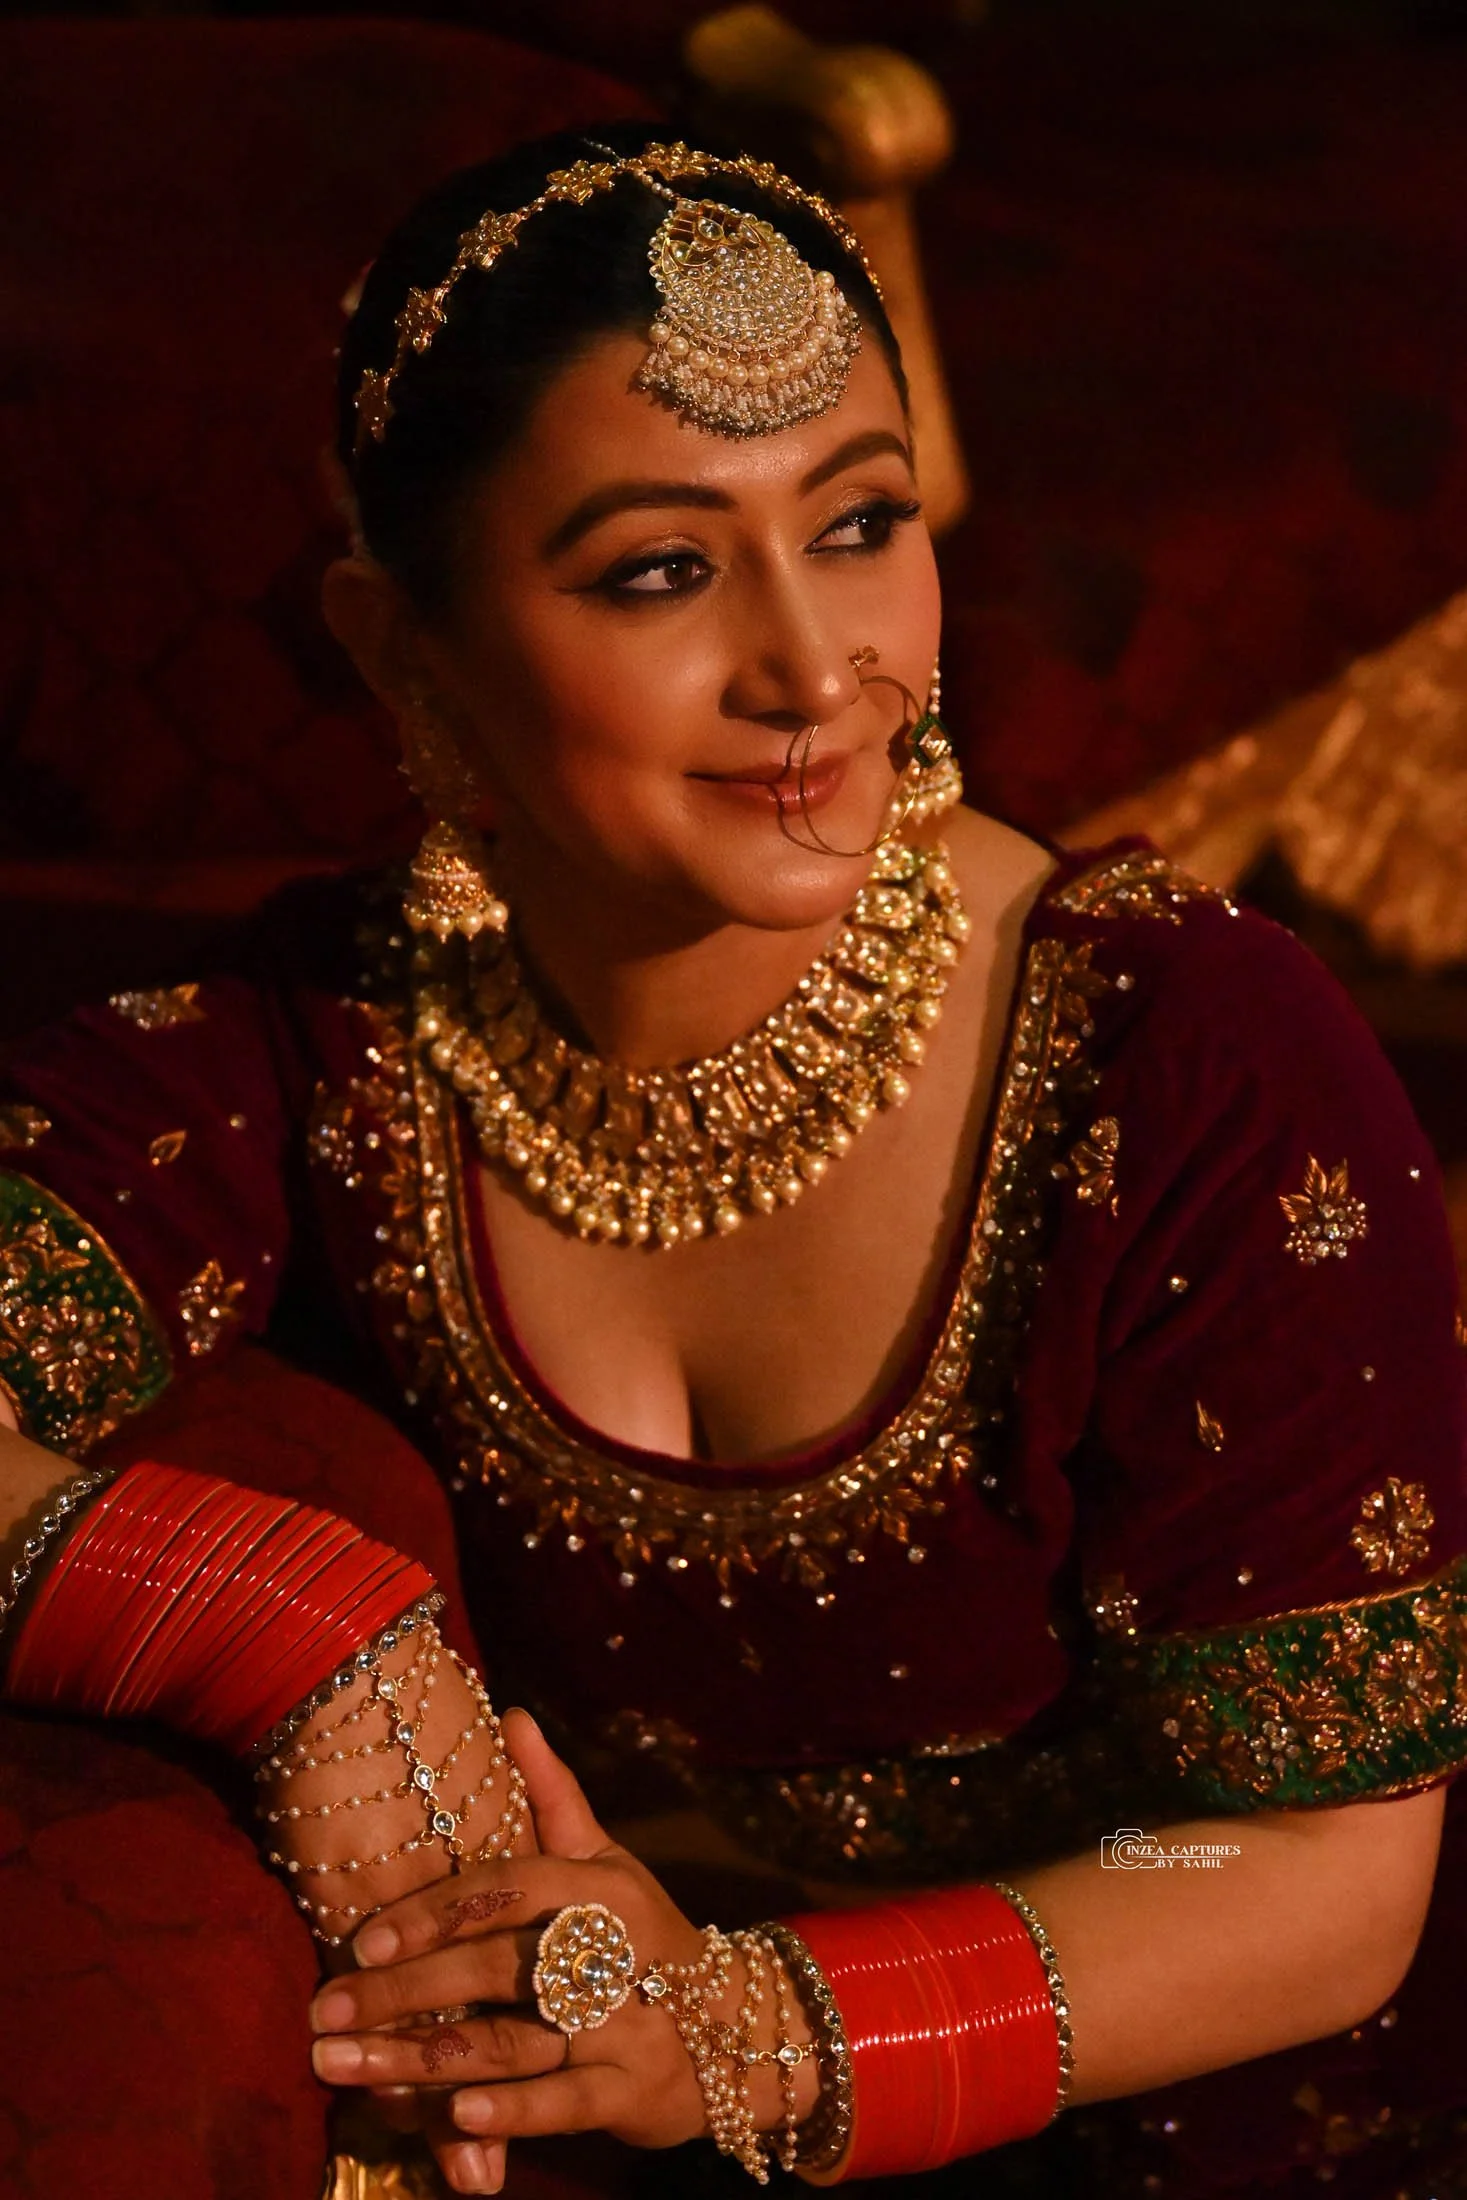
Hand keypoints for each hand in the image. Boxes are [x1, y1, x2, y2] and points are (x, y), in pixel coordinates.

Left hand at [308, 1711, 816, 2191]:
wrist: (739, 2026)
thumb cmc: (647, 1935)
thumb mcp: (608, 1861)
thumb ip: (554, 1796)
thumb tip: (511, 1714)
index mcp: (598, 1889)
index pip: (506, 1888)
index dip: (433, 1912)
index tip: (359, 1941)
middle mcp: (610, 1952)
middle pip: (493, 1969)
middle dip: (401, 1993)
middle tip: (322, 2017)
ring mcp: (623, 2025)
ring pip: (511, 2042)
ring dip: (422, 2061)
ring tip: (344, 2071)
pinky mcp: (631, 2092)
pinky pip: (563, 2103)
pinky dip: (511, 2112)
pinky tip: (456, 2116)